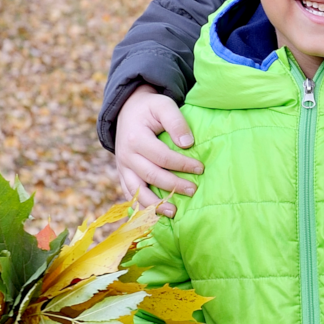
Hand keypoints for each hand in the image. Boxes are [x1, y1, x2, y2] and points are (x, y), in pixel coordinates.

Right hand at [113, 86, 201, 215]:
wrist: (127, 111)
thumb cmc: (150, 109)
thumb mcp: (163, 106)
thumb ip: (176, 121)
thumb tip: (187, 144)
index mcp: (136, 138)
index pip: (162, 156)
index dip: (181, 164)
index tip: (200, 168)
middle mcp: (126, 155)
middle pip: (151, 175)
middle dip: (173, 186)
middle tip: (193, 191)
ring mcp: (122, 167)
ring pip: (136, 190)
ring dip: (154, 204)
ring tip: (173, 213)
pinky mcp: (123, 174)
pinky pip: (129, 194)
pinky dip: (140, 206)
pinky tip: (154, 217)